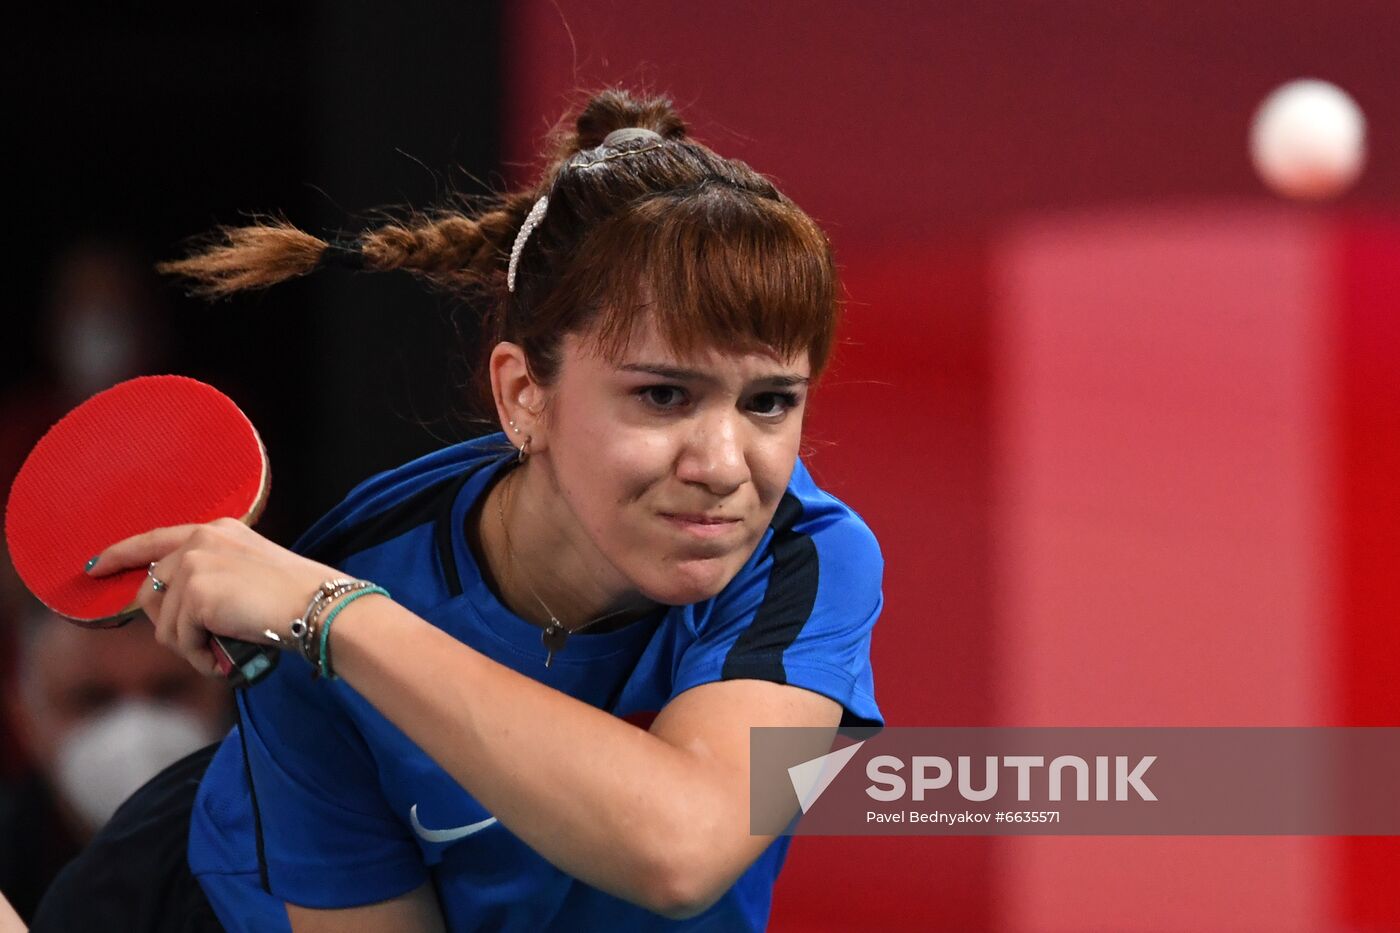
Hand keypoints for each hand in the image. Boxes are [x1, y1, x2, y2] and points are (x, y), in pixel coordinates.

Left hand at [87, 518, 341, 675]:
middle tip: (204, 644)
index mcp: (216, 531)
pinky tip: (223, 656)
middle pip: (151, 592)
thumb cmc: (297, 598)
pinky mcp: (196, 594)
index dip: (121, 555)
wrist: (319, 606)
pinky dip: (199, 657)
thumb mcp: (248, 572)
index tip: (97, 567)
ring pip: (162, 624)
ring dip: (189, 647)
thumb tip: (173, 609)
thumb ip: (211, 576)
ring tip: (221, 651)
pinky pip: (178, 640)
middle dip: (170, 626)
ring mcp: (195, 565)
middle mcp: (200, 541)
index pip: (154, 540)